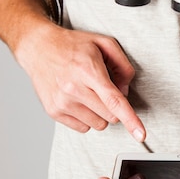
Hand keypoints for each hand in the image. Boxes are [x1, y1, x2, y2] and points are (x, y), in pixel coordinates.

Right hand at [16, 24, 145, 139]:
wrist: (38, 47)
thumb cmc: (72, 45)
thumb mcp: (104, 43)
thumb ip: (123, 65)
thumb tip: (125, 91)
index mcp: (88, 69)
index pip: (114, 100)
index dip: (130, 119)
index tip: (141, 135)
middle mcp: (73, 88)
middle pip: (110, 115)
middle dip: (113, 107)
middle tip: (103, 89)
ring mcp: (62, 102)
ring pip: (99, 124)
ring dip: (100, 113)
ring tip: (88, 92)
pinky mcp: (53, 111)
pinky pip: (83, 128)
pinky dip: (86, 117)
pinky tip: (78, 100)